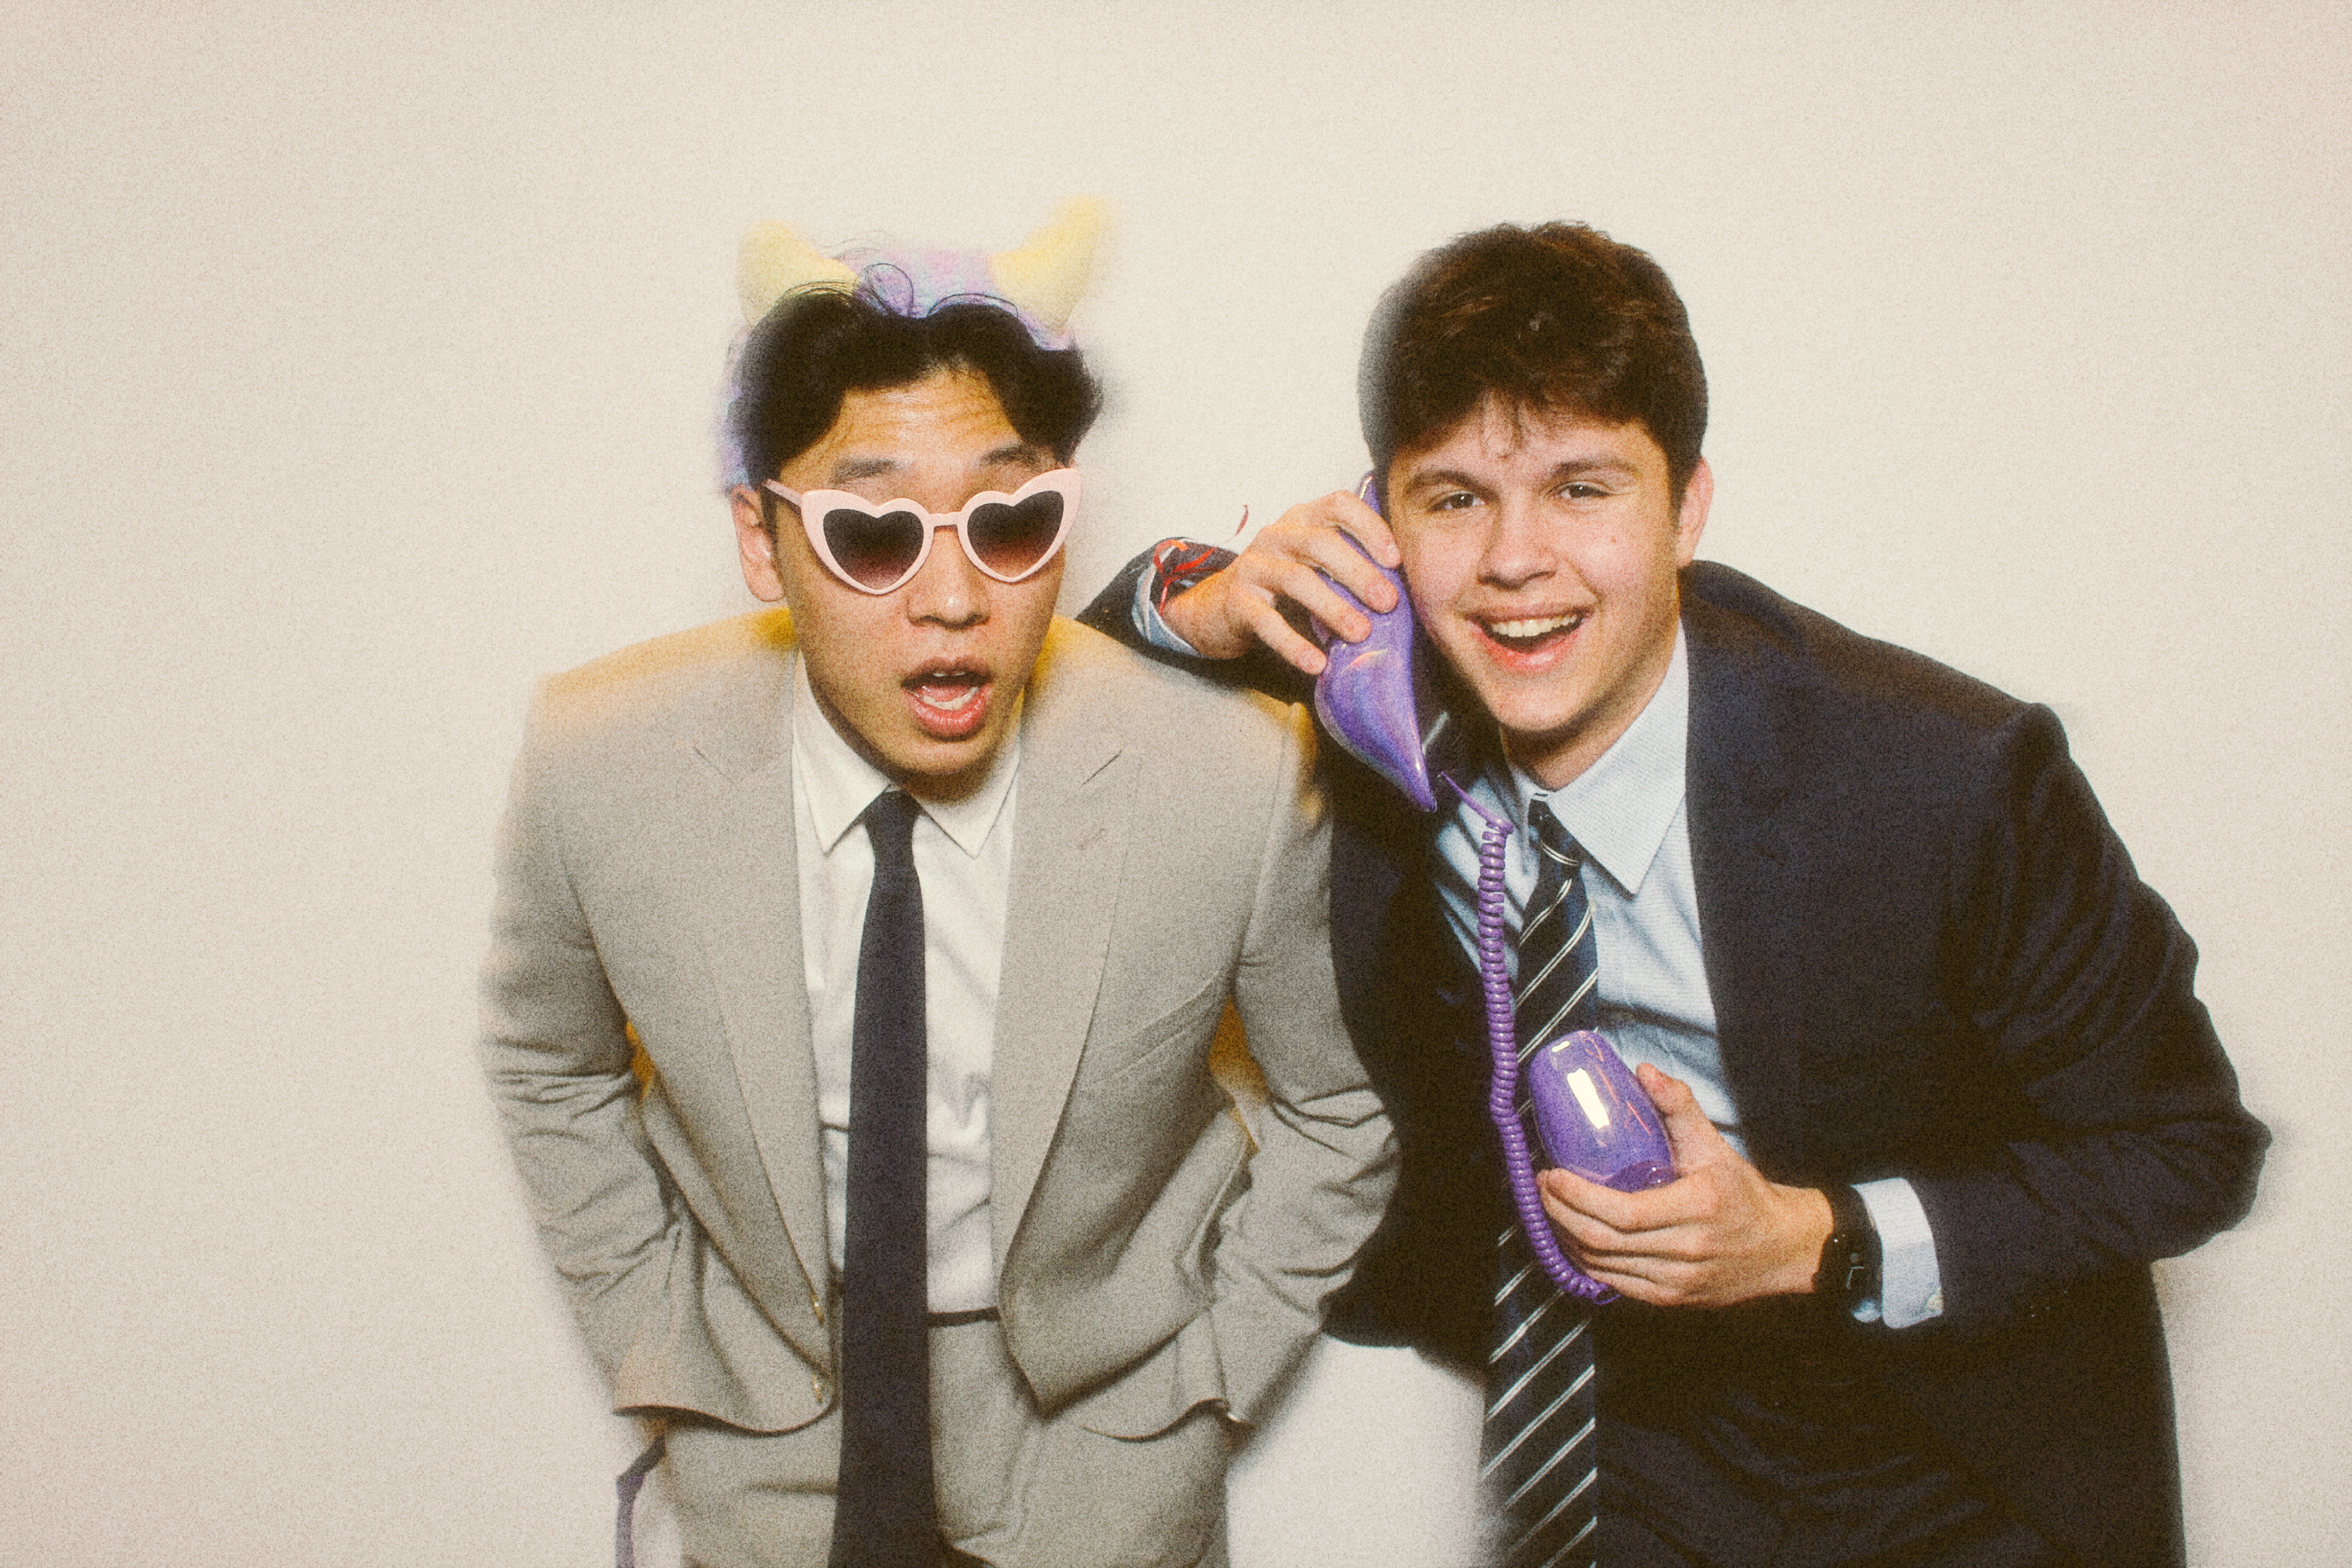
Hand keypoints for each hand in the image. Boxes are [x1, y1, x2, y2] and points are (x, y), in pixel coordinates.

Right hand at [1161, 490, 1402, 675]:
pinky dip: (1294, 644)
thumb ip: (1347, 566)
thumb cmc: (1279, 588)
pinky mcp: (1237, 602)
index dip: (1369, 527)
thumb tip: (1401, 592)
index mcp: (1301, 519)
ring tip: (1360, 634)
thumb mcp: (1313, 565)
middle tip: (1388, 602)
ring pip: (1296, 580)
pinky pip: (1267, 622)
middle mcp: (1276, 535)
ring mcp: (1252, 566)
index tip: (1395, 559)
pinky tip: (1316, 663)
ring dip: (1333, 608)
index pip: (1338, 505)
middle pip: (1320, 542)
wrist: (1217, 609)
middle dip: (1359, 572)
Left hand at [1537, 1064, 1834, 1308]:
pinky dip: (1587, 1263)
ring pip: (1603, 1267)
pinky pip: (1616, 1284)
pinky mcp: (1672, 1299)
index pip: (1622, 1212)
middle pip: (1604, 1242)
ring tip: (1551, 1210)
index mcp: (1698, 1207)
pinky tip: (1574, 1239)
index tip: (1552, 1175)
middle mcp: (1688, 1249)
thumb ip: (1679, 1106)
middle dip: (1560, 1214)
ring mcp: (1679, 1281)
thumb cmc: (1745, 1195)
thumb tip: (1644, 1071)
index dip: (1578, 1197)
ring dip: (1567, 1238)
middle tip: (1541, 1189)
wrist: (1782, 1248)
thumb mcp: (1714, 1145)